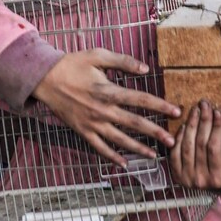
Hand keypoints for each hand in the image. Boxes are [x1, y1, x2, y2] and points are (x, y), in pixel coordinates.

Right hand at [32, 49, 180, 166]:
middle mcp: (102, 110)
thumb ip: (123, 61)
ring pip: (119, 140)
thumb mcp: (98, 56)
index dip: (160, 106)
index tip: (176, 111)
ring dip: (138, 148)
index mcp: (108, 91)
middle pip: (134, 124)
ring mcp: (92, 123)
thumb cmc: (72, 64)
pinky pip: (99, 147)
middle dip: (155, 133)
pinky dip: (112, 157)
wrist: (45, 79)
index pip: (140, 100)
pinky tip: (124, 164)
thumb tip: (146, 68)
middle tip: (172, 141)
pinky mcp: (82, 131)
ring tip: (155, 155)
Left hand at [169, 100, 220, 191]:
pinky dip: (180, 136)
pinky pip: (175, 152)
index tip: (219, 111)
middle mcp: (202, 180)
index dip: (217, 128)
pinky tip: (186, 123)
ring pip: (188, 146)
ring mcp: (187, 178)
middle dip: (204, 120)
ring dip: (191, 124)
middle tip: (206, 104)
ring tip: (196, 109)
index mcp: (220, 179)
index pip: (215, 148)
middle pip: (200, 144)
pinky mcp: (177, 175)